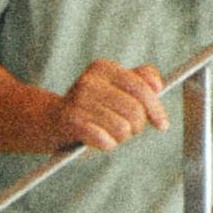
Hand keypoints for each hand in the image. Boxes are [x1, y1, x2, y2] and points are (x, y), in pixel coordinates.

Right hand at [48, 58, 171, 155]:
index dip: (156, 109)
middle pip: (135, 111)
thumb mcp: (114, 88)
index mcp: (103, 67)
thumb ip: (139, 79)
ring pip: (124, 128)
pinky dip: (107, 144)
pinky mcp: (71, 122)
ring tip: (107, 133)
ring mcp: (79, 100)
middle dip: (136, 126)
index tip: (162, 125)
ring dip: (120, 137)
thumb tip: (158, 85)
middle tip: (125, 129)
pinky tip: (99, 141)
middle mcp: (90, 80)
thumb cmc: (90, 107)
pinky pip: (106, 140)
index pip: (142, 88)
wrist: (49, 122)